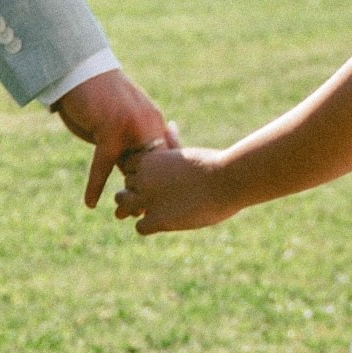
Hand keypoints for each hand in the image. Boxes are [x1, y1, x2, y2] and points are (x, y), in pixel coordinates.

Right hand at [53, 69, 171, 209]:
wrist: (80, 70)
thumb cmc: (96, 97)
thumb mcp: (118, 123)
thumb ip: (128, 143)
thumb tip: (131, 172)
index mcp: (153, 122)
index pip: (164, 157)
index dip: (163, 181)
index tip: (164, 202)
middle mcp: (148, 124)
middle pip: (152, 167)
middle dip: (151, 193)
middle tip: (146, 215)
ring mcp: (132, 127)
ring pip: (131, 169)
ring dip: (127, 193)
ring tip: (124, 215)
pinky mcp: (111, 130)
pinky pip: (104, 165)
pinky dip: (96, 185)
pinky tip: (90, 203)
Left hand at [114, 143, 239, 236]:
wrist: (228, 180)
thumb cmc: (213, 164)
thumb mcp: (187, 152)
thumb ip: (173, 143)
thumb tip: (170, 125)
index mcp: (148, 160)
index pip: (128, 167)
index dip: (139, 175)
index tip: (154, 180)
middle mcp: (143, 178)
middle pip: (126, 187)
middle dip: (137, 193)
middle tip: (156, 198)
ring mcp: (148, 200)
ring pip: (123, 206)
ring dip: (135, 210)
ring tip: (156, 210)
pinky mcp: (158, 220)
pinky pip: (139, 227)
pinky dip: (149, 226)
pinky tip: (165, 221)